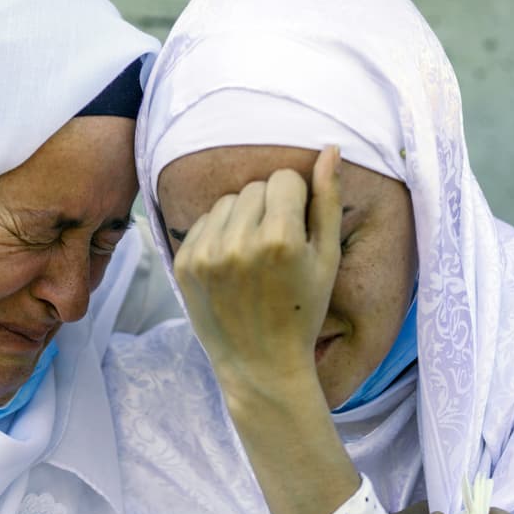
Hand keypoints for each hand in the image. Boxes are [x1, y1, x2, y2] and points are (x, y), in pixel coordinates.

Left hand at [172, 147, 342, 390]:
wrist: (260, 364)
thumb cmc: (302, 312)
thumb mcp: (327, 259)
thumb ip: (327, 201)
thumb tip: (329, 149)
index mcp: (281, 240)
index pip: (284, 178)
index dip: (295, 201)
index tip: (296, 232)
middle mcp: (239, 244)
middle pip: (255, 187)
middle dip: (269, 208)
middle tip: (276, 248)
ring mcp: (207, 254)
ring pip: (227, 201)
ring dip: (242, 217)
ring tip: (253, 255)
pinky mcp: (184, 263)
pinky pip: (204, 221)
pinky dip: (219, 234)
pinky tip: (232, 264)